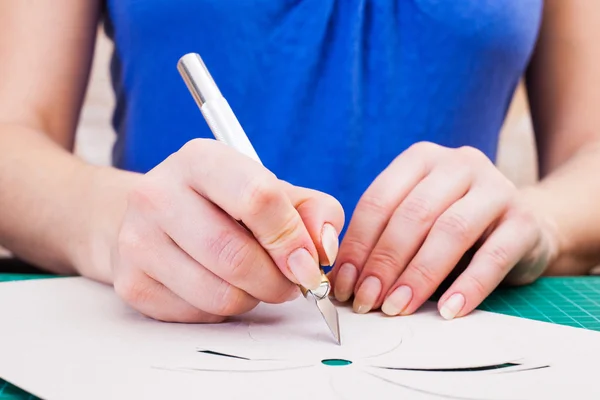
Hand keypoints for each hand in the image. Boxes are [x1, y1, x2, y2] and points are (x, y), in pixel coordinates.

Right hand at [111, 139, 343, 322]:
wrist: (157, 216)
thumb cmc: (224, 204)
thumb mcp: (275, 191)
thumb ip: (313, 212)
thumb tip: (323, 250)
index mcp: (200, 159)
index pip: (257, 198)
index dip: (292, 238)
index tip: (308, 262)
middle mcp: (158, 193)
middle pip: (236, 256)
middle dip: (278, 281)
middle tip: (290, 282)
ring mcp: (137, 240)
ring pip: (220, 293)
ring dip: (253, 298)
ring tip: (254, 281)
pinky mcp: (131, 282)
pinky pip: (198, 314)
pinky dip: (223, 310)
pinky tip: (219, 285)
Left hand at [329, 142, 557, 319]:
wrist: (524, 224)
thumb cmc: (454, 227)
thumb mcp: (417, 221)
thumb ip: (384, 239)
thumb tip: (344, 280)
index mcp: (421, 159)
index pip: (379, 201)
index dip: (357, 245)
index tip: (343, 284)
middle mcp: (458, 164)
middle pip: (412, 215)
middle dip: (384, 263)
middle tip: (367, 300)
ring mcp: (495, 188)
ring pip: (450, 231)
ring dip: (419, 275)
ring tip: (398, 307)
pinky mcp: (524, 221)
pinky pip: (494, 256)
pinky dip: (468, 286)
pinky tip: (448, 310)